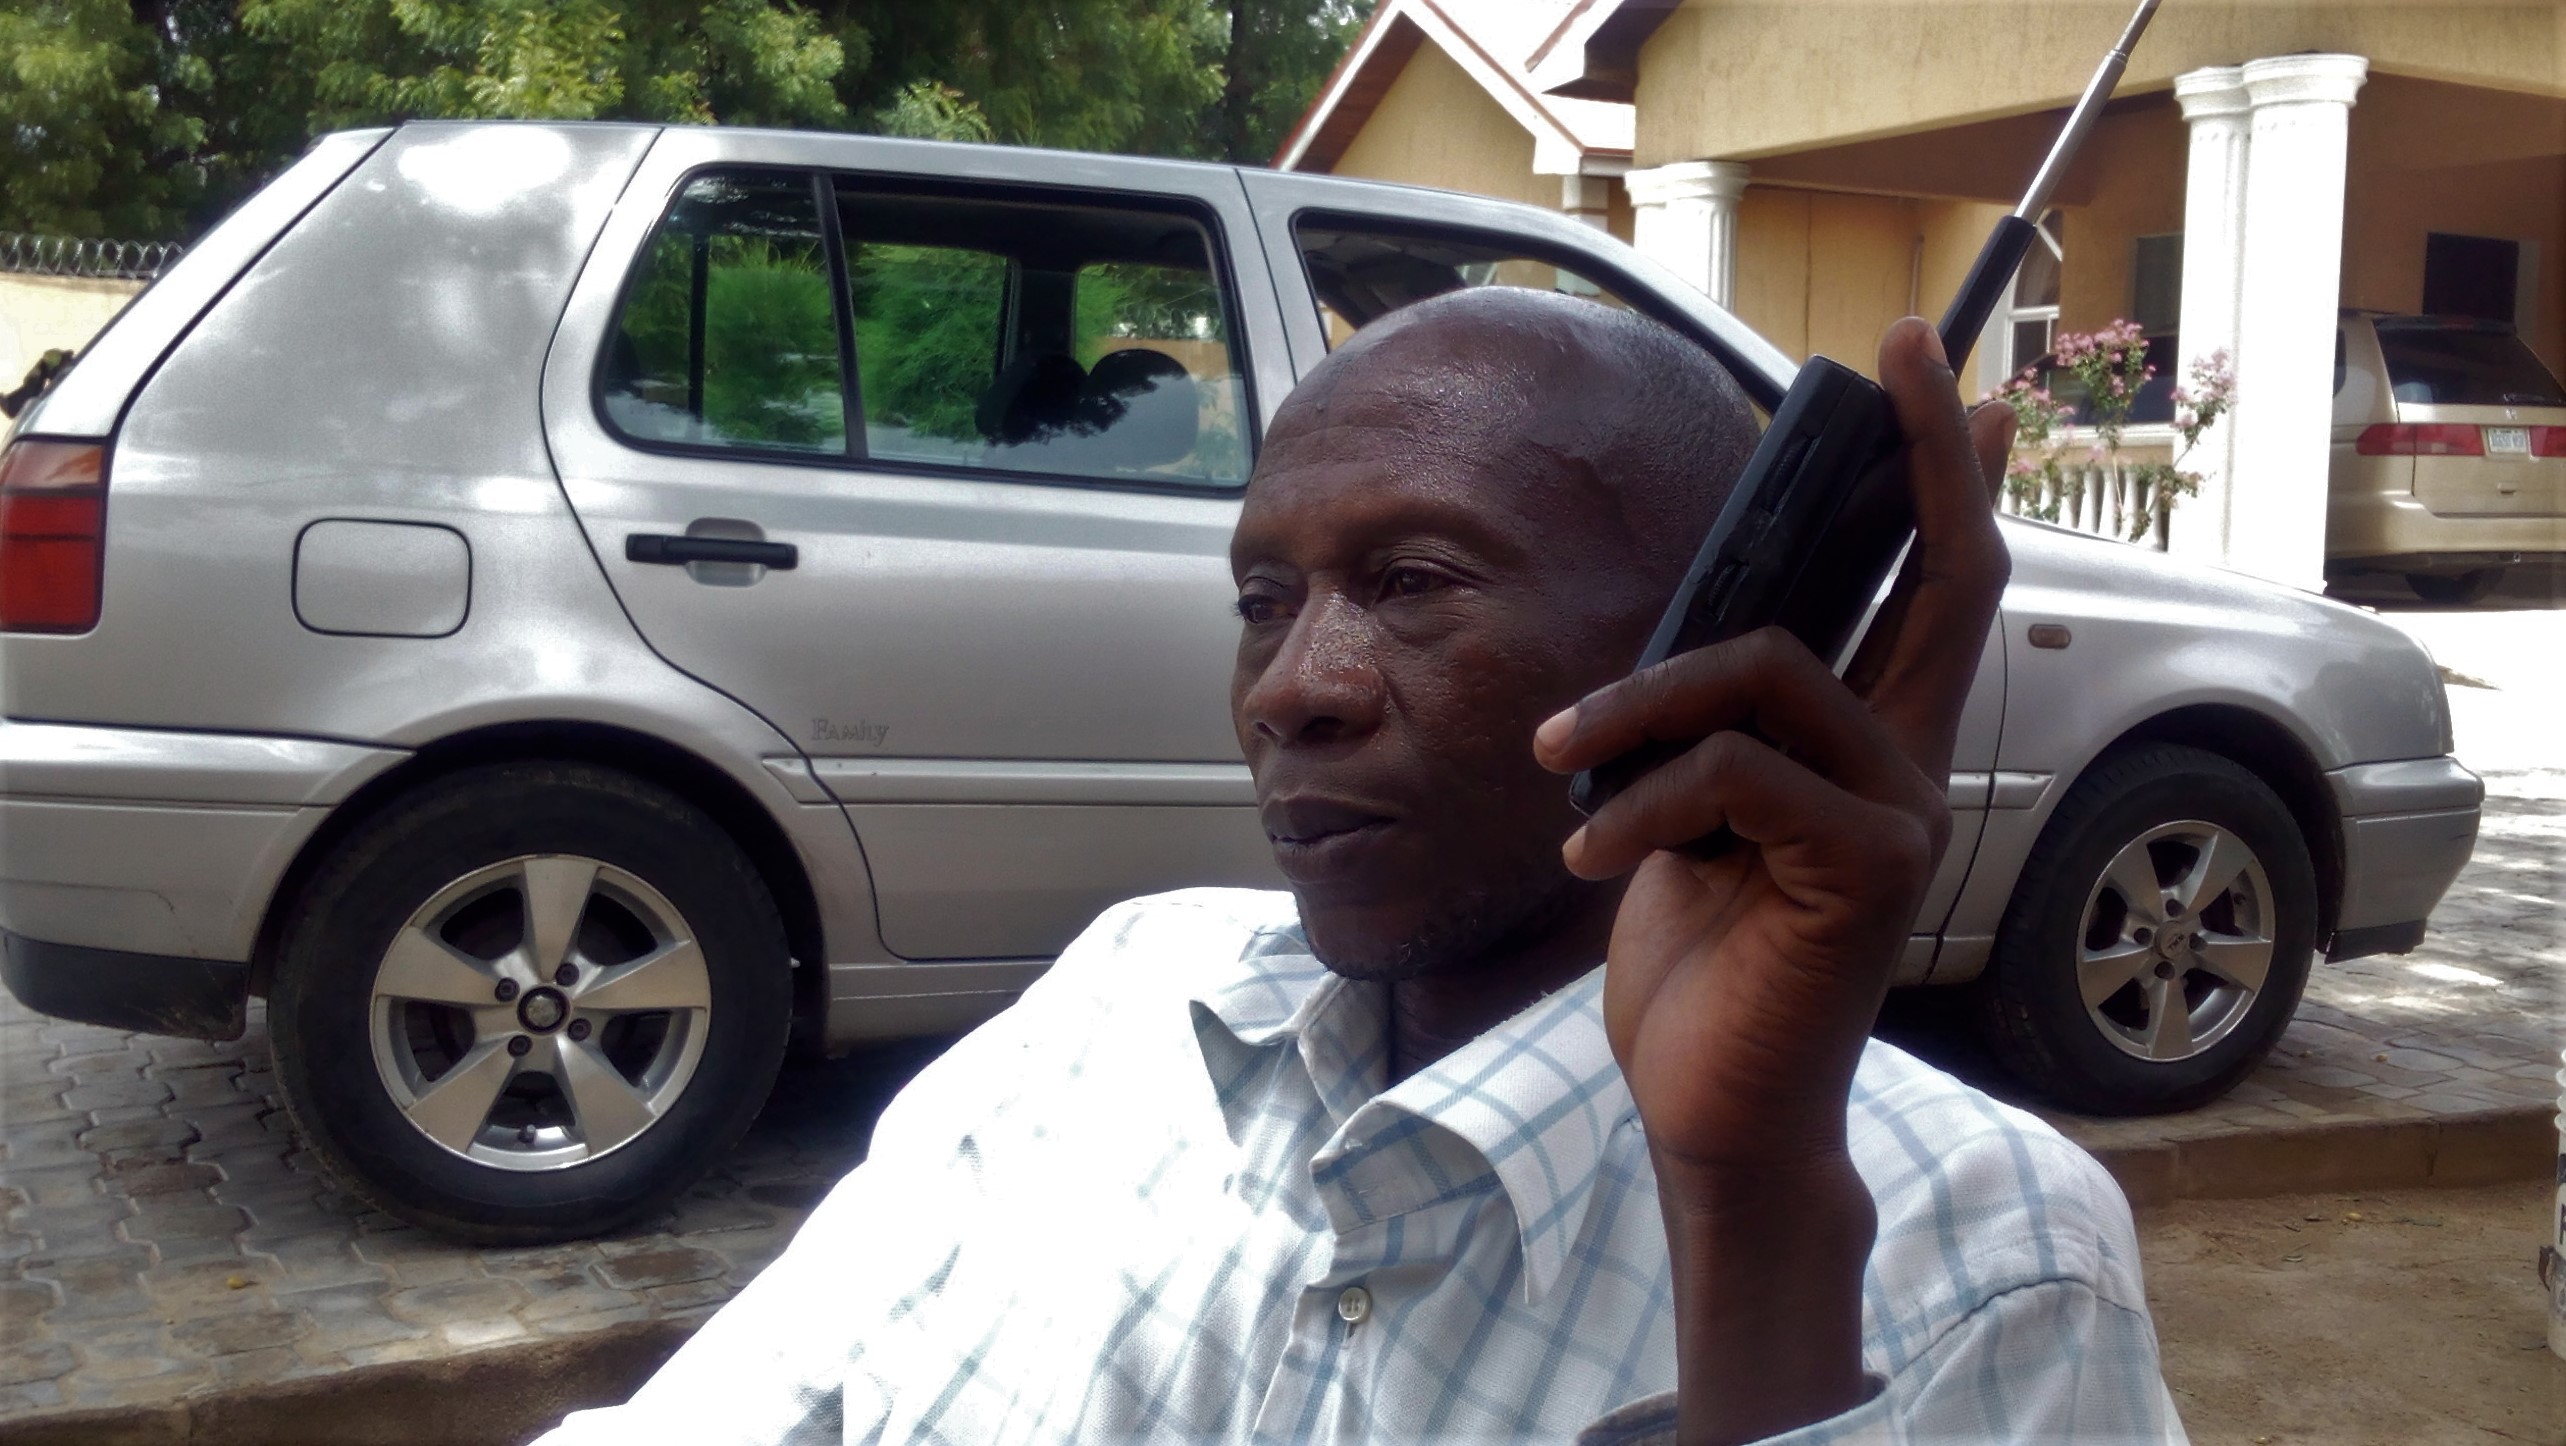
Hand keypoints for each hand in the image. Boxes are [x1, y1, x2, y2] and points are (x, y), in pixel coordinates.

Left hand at [1531, 318, 2013, 1443]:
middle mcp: (1906, 763)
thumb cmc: (1701, 963)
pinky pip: (1733, 772)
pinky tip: (1585, 852)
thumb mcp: (1692, 816)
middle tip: (1914, 350)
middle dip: (1927, 453)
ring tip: (1557, 761)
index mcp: (1868, 743)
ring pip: (1768, 671)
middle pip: (1944, 573)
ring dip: (1639, 702)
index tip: (1932, 368)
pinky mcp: (1864, 868)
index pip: (1925, 582)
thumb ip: (1712, 725)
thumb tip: (1683, 635)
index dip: (1935, 471)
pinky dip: (1638, 800)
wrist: (1718, 1107)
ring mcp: (1899, 813)